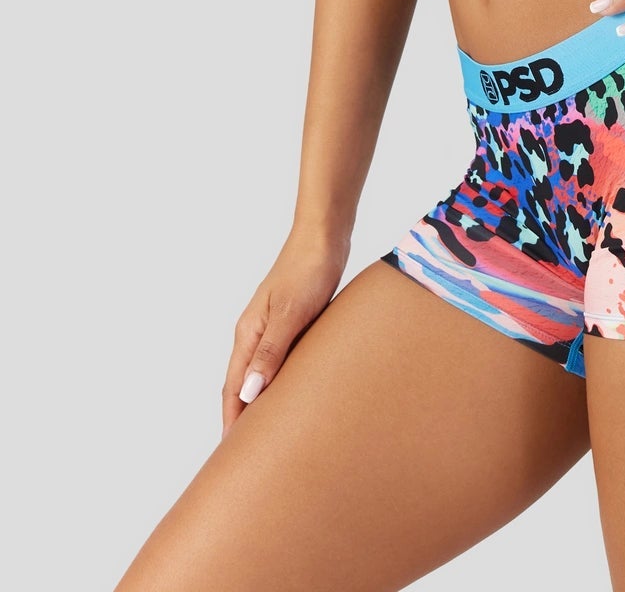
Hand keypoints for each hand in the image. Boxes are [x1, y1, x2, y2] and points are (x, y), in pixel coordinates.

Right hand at [220, 227, 348, 439]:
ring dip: (263, 402)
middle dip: (243, 418)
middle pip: (243, 385)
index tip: (233, 456)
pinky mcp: (293, 322)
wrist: (325, 236)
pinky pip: (282, 361)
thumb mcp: (290, 313)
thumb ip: (270, 352)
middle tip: (250, 455)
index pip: (232, 388)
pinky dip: (283, 383)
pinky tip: (296, 394)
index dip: (232, 421)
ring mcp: (274, 328)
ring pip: (262, 374)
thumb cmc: (308, 270)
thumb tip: (247, 394)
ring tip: (272, 434)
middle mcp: (255, 334)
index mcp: (248, 334)